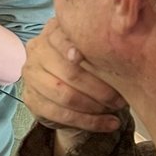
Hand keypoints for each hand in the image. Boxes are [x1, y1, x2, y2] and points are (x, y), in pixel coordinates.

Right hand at [23, 20, 124, 135]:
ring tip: (116, 110)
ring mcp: (30, 76)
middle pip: (70, 72)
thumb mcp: (95, 49)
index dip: (88, 52)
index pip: (69, 40)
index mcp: (52, 32)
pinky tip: (108, 123)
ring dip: (94, 107)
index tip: (110, 64)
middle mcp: (36, 51)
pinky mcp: (31, 99)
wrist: (72, 92)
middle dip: (100, 89)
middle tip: (121, 99)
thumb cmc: (89, 65)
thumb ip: (103, 43)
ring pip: (65, 95)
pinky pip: (60, 114)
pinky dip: (88, 121)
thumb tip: (125, 40)